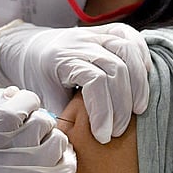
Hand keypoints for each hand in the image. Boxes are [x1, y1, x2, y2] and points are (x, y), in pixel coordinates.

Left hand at [0, 20, 151, 143]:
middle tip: (118, 131)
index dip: (104, 111)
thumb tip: (79, 142)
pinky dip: (142, 59)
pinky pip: (132, 38)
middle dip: (122, 105)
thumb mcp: (42, 99)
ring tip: (138, 110)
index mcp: (61, 58)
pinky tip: (142, 82)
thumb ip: (61, 117)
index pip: (95, 81)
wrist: (31, 49)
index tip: (103, 136)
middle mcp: (80, 41)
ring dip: (138, 83)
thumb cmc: (37, 78)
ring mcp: (94, 33)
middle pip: (116, 68)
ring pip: (128, 50)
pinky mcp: (107, 30)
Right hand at [0, 87, 75, 172]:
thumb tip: (14, 94)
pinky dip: (63, 159)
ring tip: (43, 153)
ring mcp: (37, 172)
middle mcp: (15, 156)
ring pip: (58, 138)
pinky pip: (69, 159)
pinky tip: (51, 167)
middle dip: (41, 122)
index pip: (15, 107)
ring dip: (53, 140)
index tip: (26, 107)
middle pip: (41, 120)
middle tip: (35, 132)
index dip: (24, 102)